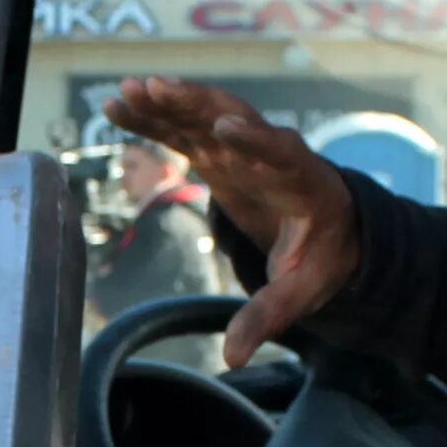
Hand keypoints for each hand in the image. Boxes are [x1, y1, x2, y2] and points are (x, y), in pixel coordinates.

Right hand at [105, 76, 360, 366]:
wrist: (330, 229)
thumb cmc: (321, 257)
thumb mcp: (302, 291)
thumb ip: (268, 317)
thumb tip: (233, 357)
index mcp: (303, 181)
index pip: (280, 153)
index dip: (254, 141)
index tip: (224, 130)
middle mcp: (271, 152)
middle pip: (233, 118)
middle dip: (194, 104)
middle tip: (156, 89)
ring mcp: (242, 147)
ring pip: (203, 115)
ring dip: (166, 102)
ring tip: (125, 91)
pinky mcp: (218, 151)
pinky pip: (184, 128)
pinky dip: (153, 117)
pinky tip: (116, 106)